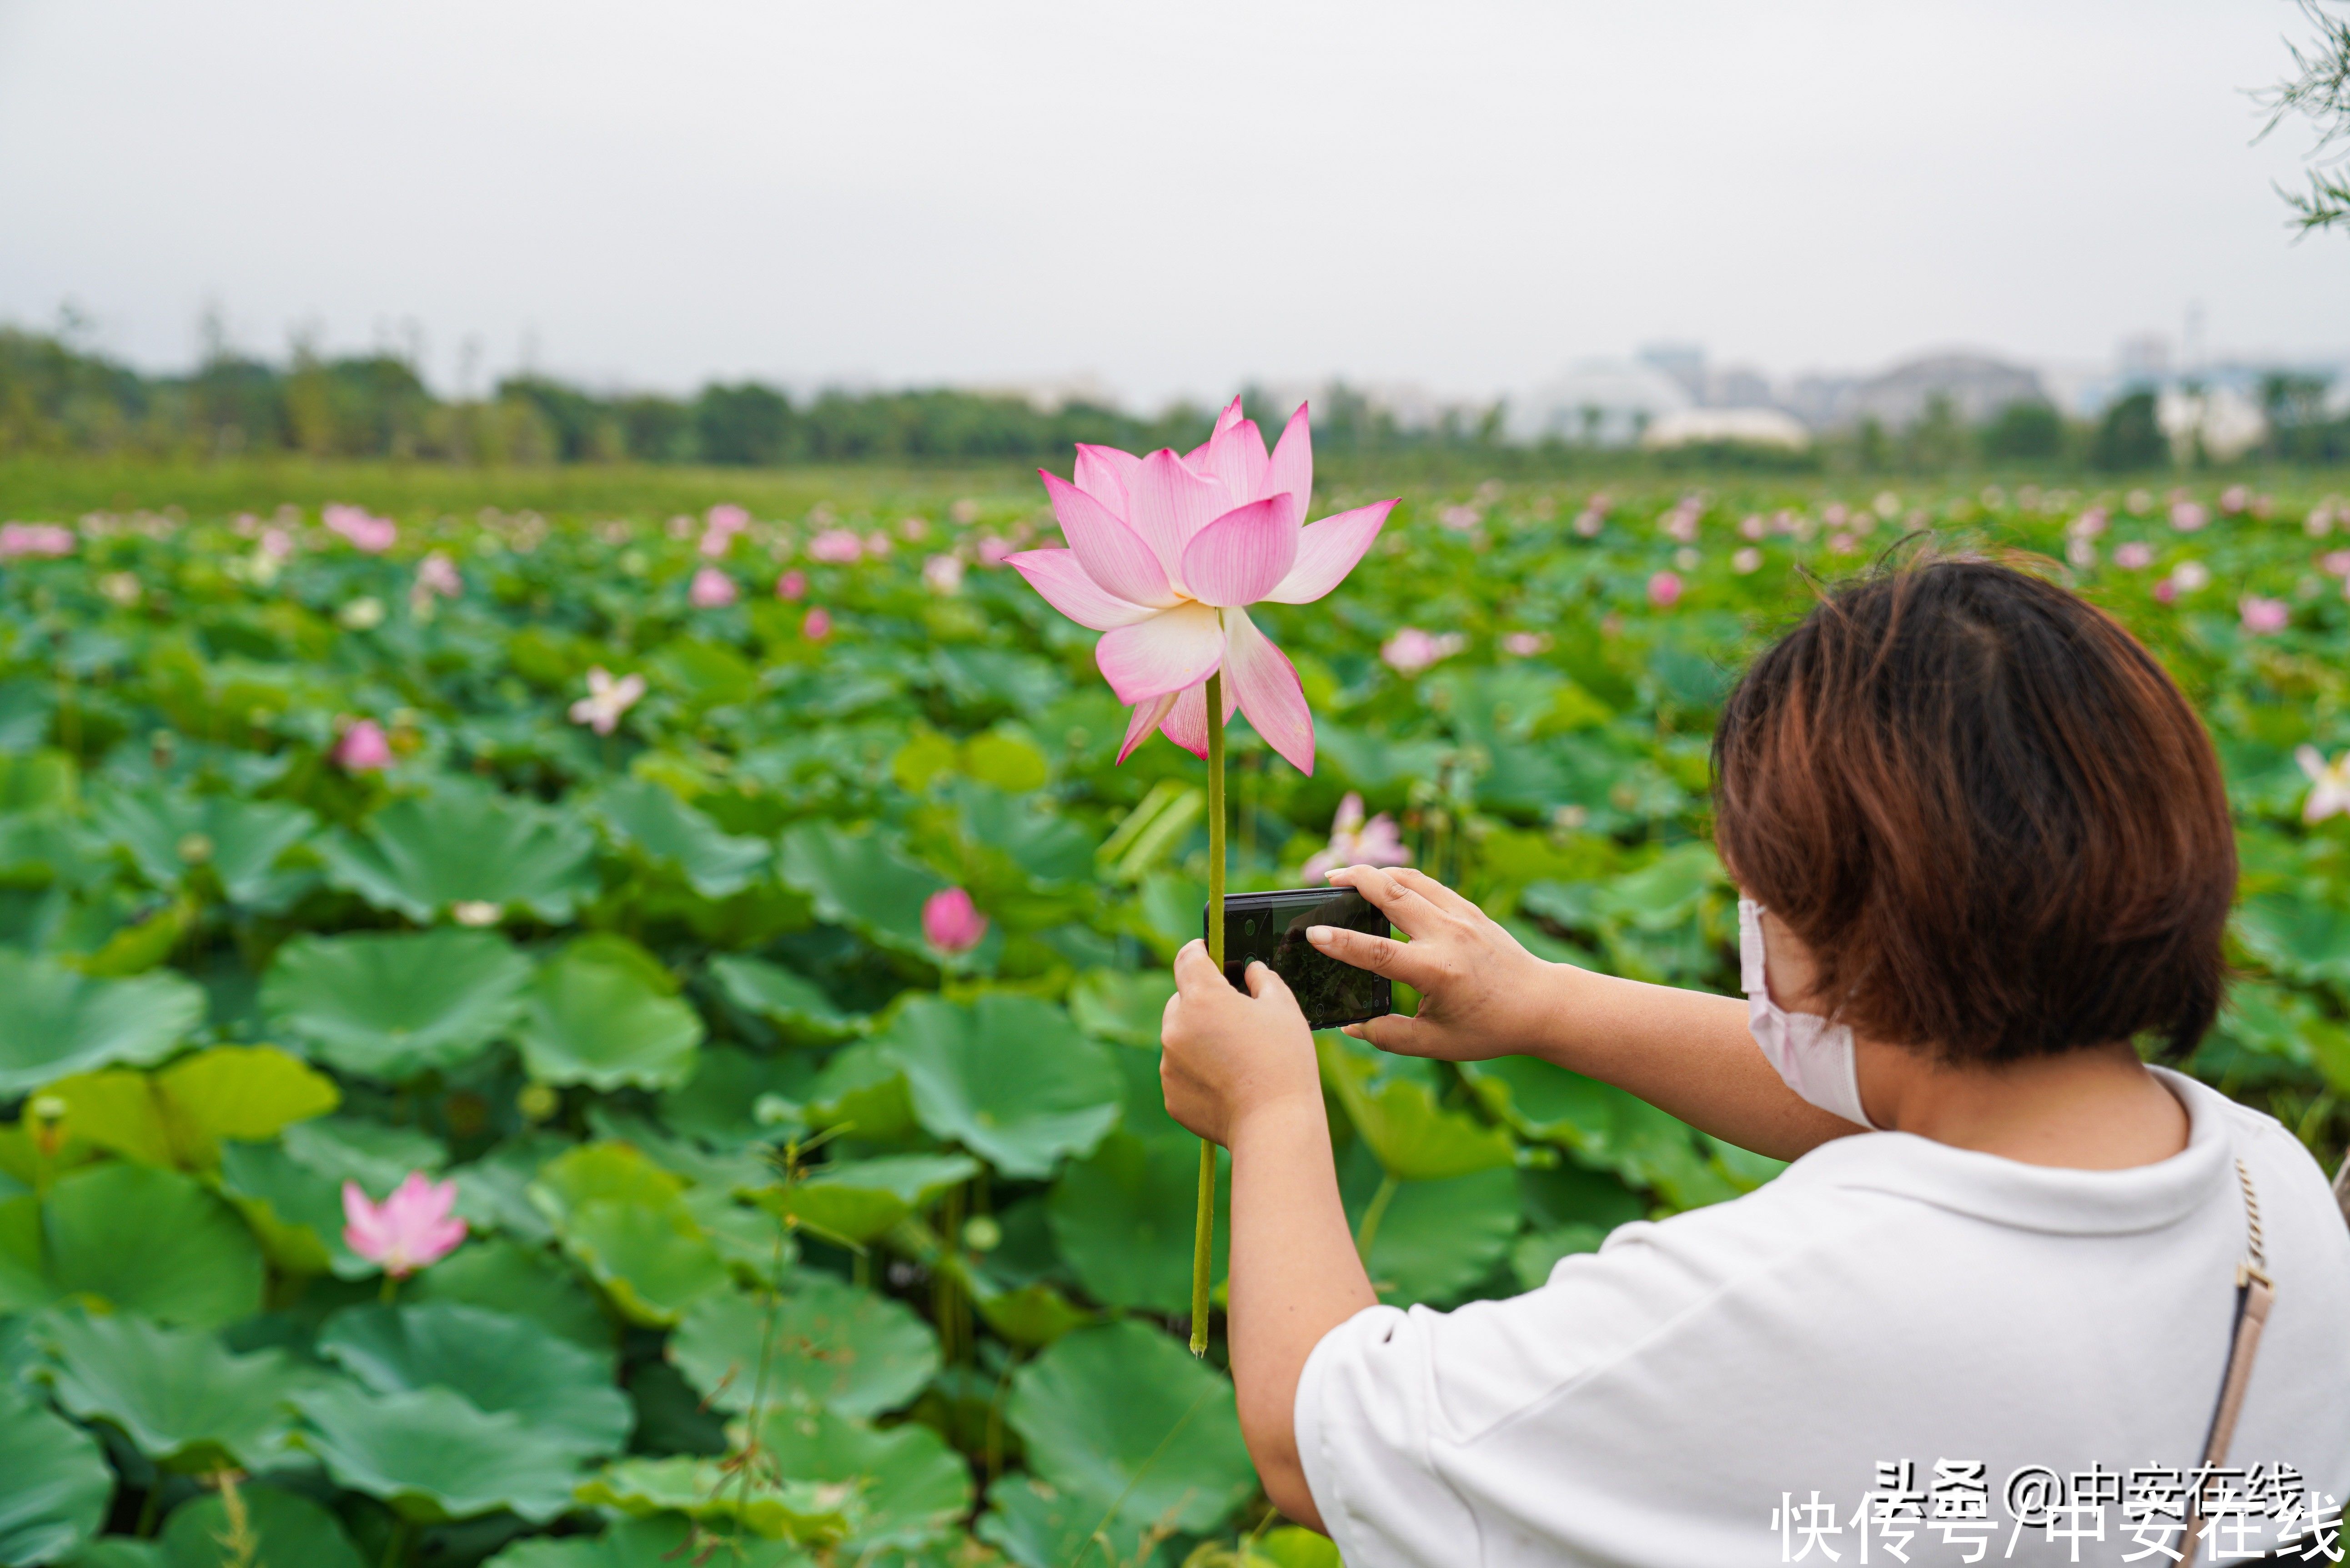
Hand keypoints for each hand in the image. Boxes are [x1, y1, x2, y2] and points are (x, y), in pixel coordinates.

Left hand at [1159, 941, 1320, 1146]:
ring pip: (1180, 1036)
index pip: (1188, 957)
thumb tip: (1251, 971)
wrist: (1275, 1125)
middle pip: (1182, 999)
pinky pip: (1180, 1070)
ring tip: (1236, 1057)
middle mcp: (1176, 1026)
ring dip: (1199, 1037)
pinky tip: (1226, 1081)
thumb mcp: (1283, 1007)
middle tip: (1235, 1016)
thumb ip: (1262, 979)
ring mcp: (1169, 1062)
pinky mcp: (1170, 1093)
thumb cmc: (1284, 1062)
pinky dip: (1197, 1070)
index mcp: (1203, 997)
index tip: (1209, 952)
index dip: (1199, 950)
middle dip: (1203, 1001)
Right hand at [1312, 864, 1562, 1061]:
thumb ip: (1389, 1036)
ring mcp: (1462, 918)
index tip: (1313, 932)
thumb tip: (1351, 1027)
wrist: (1541, 1004)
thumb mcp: (1436, 1043)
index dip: (1341, 943)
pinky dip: (1402, 879)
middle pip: (1393, 895)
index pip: (1378, 951)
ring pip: (1411, 881)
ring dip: (1377, 872)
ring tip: (1348, 874)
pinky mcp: (1470, 910)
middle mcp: (1448, 936)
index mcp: (1437, 972)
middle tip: (1326, 879)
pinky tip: (1385, 883)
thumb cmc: (1489, 1028)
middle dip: (1356, 880)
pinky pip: (1430, 885)